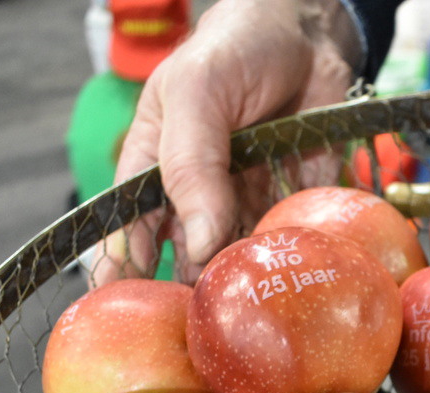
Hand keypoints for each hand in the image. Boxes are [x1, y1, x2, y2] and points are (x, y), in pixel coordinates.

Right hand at [90, 0, 360, 284]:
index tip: (122, 306)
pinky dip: (281, 264)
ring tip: (235, 308)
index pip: (130, 228)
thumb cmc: (233, 51)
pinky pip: (284, 245)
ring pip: (234, 258)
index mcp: (155, 167)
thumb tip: (196, 241)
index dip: (124, 268)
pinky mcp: (290, 205)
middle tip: (192, 321)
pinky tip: (279, 283)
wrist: (307, 35)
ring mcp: (245, 202)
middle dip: (187, 288)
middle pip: (185, 254)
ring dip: (234, 283)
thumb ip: (191, 165)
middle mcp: (198, 194)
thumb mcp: (196, 94)